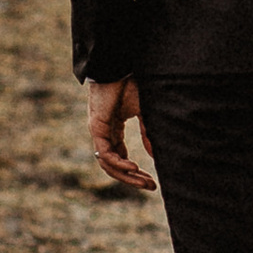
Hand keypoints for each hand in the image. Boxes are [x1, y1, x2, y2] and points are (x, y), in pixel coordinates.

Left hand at [84, 75, 155, 191]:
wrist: (118, 65)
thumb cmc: (130, 83)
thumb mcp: (144, 112)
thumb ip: (147, 133)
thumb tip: (155, 155)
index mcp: (113, 129)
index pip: (120, 158)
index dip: (134, 172)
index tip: (152, 181)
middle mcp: (104, 133)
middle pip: (114, 166)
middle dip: (132, 179)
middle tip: (150, 187)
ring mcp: (98, 131)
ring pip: (108, 164)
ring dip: (126, 176)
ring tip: (144, 181)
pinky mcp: (97, 127)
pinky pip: (106, 154)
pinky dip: (119, 163)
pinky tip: (134, 167)